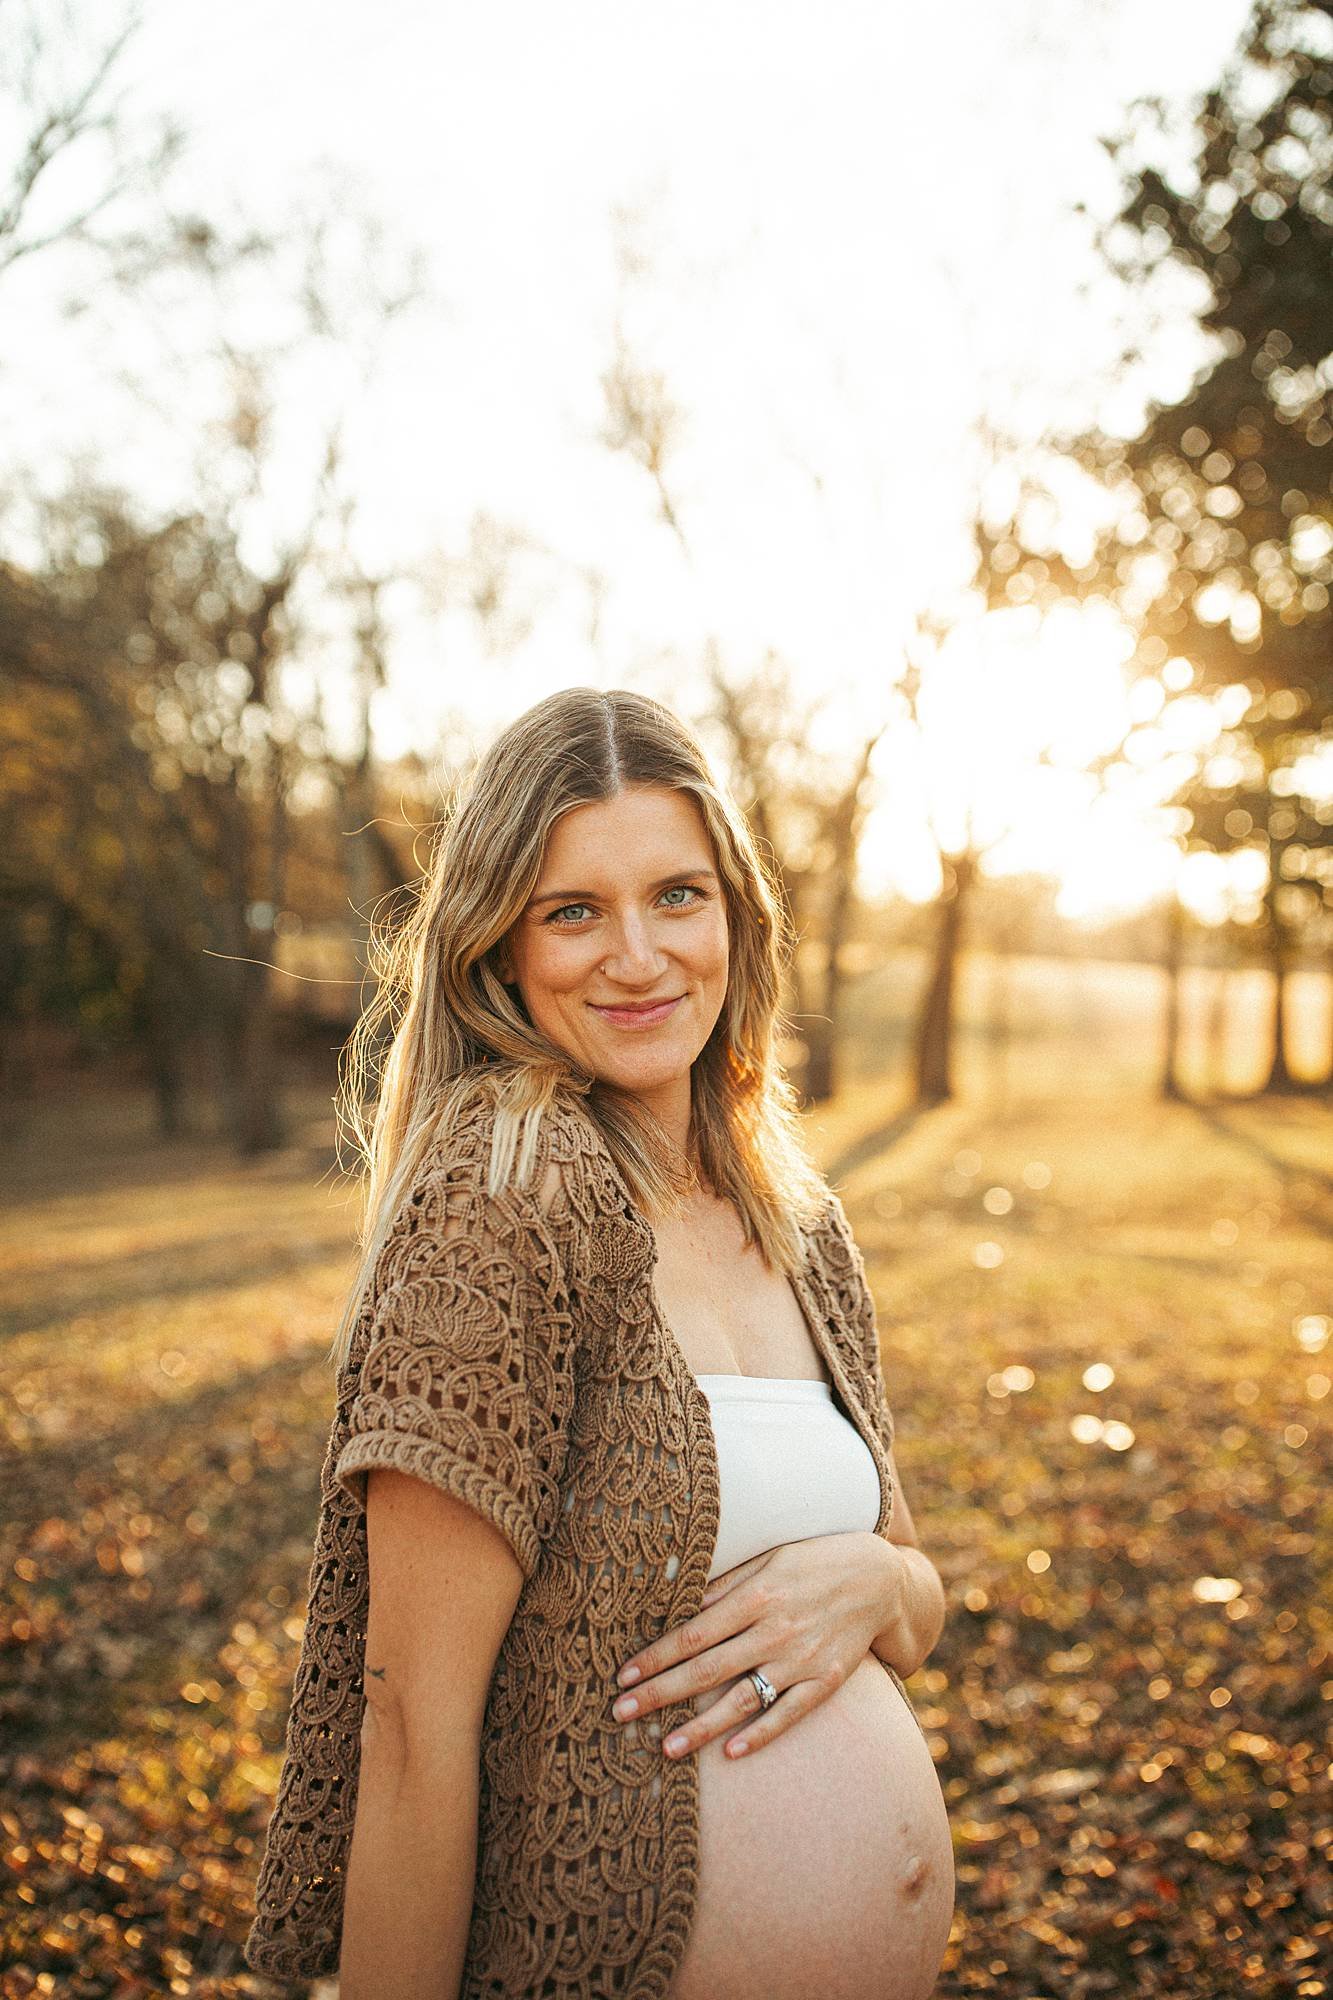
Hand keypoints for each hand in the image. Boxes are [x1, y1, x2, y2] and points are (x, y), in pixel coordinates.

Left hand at [610, 1531, 905, 1760]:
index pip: (693, 1634)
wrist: (878, 1579)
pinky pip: (788, 1714)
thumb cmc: (813, 1562)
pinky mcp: (824, 1682)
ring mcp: (800, 1661)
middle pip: (707, 1670)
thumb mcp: (769, 1557)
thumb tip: (681, 1600)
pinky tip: (731, 1753)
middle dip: (660, 1693)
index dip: (655, 1656)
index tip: (623, 1675)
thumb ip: (727, 1582)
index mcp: (756, 1597)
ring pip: (742, 1700)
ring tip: (665, 1747)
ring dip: (701, 1726)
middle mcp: (775, 1632)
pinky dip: (760, 1735)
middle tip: (621, 1714)